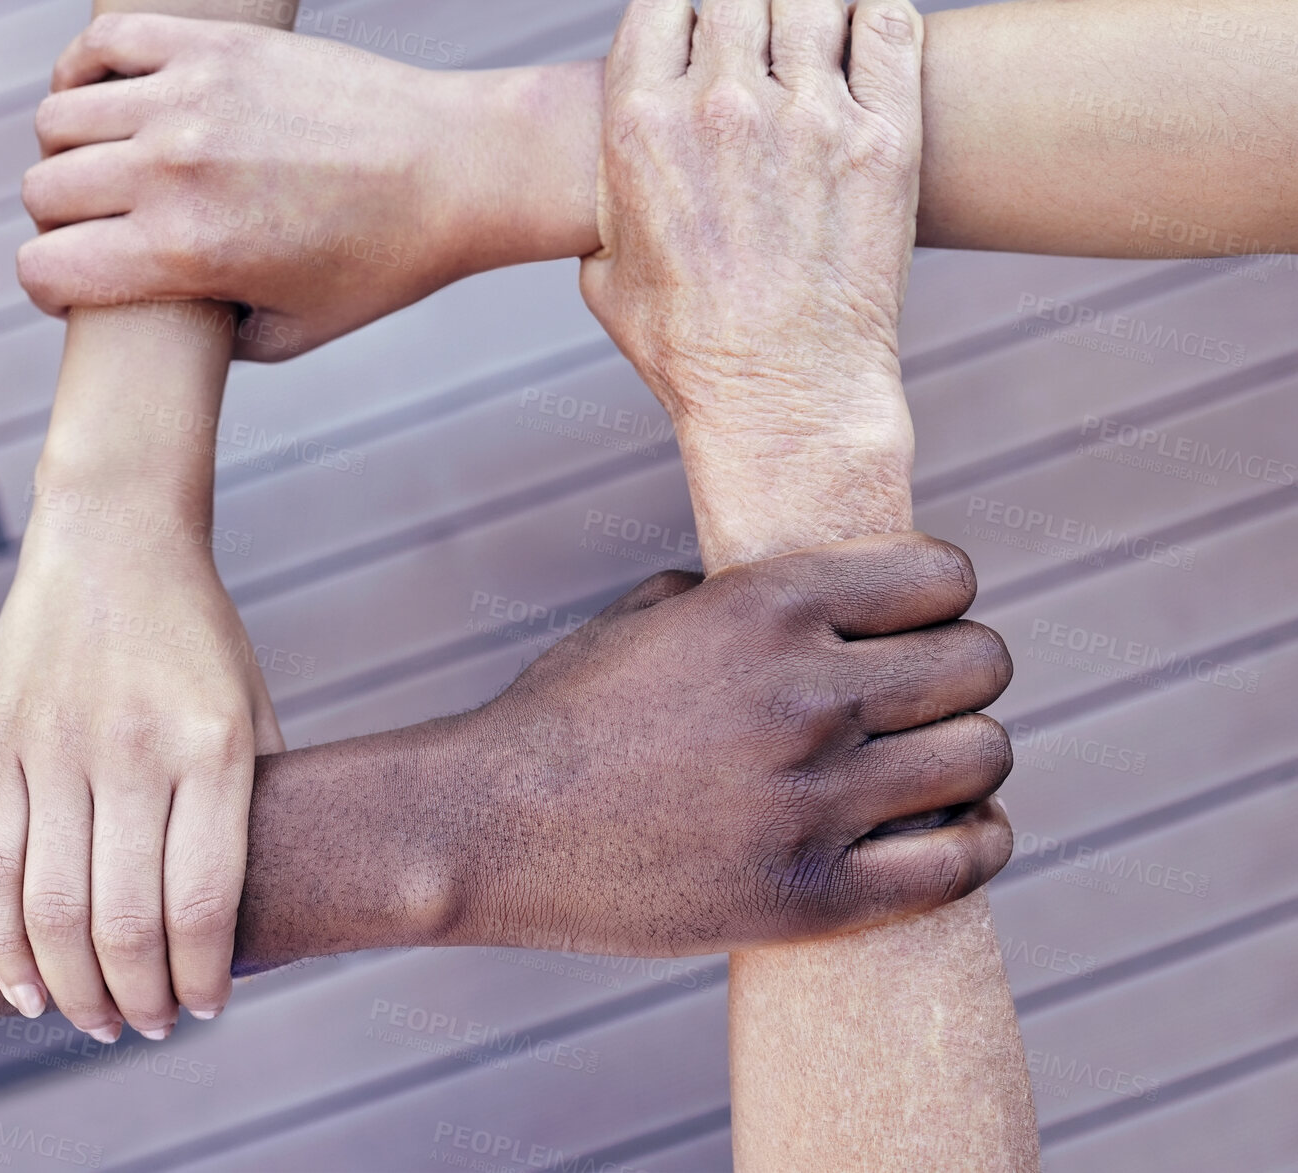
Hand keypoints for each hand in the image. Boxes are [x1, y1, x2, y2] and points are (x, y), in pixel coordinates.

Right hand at [0, 485, 280, 1041]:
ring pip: (53, 909)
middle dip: (142, 998)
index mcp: (212, 746)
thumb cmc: (198, 633)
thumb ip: (256, 798)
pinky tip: (25, 990)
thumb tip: (257, 904)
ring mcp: (58, 749)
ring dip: (74, 989)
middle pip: (126, 921)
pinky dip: (3, 944)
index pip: (205, 899)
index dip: (205, 973)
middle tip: (153, 1026)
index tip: (208, 1006)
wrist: (115, 540)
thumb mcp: (252, 705)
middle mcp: (135, 752)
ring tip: (99, 1021)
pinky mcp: (1, 747)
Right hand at [17, 13, 517, 360]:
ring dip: (70, 154)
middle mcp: (172, 170)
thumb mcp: (292, 333)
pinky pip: (100, 42)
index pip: (45, 267)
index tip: (75, 290)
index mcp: (185, 251)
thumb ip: (207, 339)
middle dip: (62, 226)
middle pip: (43, 192)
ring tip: (110, 172)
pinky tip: (105, 102)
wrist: (454, 169)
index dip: (50, 290)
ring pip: (58, 121)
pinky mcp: (212, 45)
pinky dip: (82, 73)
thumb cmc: (382, 263)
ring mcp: (188, 98)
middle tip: (105, 234)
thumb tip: (152, 324)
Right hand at [438, 532, 1013, 954]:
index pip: (943, 578)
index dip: (944, 595)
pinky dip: (980, 840)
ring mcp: (813, 799)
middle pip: (981, 662)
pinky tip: (962, 828)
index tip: (925, 620)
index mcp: (769, 605)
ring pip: (984, 755)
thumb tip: (820, 600)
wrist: (491, 825)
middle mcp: (806, 692)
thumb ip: (745, 594)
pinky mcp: (811, 896)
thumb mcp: (650, 615)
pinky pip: (960, 863)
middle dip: (967, 669)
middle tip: (935, 693)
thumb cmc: (565, 711)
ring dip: (972, 752)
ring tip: (942, 762)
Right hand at [580, 0, 924, 554]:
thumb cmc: (688, 353)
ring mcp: (808, 118)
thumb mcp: (605, 278)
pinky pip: (886, 23)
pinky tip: (868, 52)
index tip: (697, 69)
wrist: (782, 400)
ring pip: (807, 1)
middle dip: (742, 32)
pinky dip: (877, 24)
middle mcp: (720, 108)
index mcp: (639, 129)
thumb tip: (617, 169)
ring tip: (815, 71)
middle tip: (760, 78)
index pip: (658, 8)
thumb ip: (608, 200)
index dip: (677, 34)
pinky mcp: (883, 138)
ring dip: (808, 27)